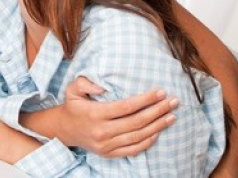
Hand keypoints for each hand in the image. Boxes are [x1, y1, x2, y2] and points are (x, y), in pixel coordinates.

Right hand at [58, 76, 178, 156]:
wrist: (64, 130)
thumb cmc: (73, 106)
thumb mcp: (73, 89)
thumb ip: (85, 83)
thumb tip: (102, 87)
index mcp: (95, 114)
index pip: (126, 107)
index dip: (146, 99)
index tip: (160, 92)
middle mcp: (102, 131)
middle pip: (137, 122)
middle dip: (158, 111)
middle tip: (173, 101)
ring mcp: (106, 145)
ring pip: (138, 136)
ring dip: (158, 126)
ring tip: (171, 115)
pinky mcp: (109, 153)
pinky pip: (133, 149)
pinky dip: (148, 141)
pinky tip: (158, 131)